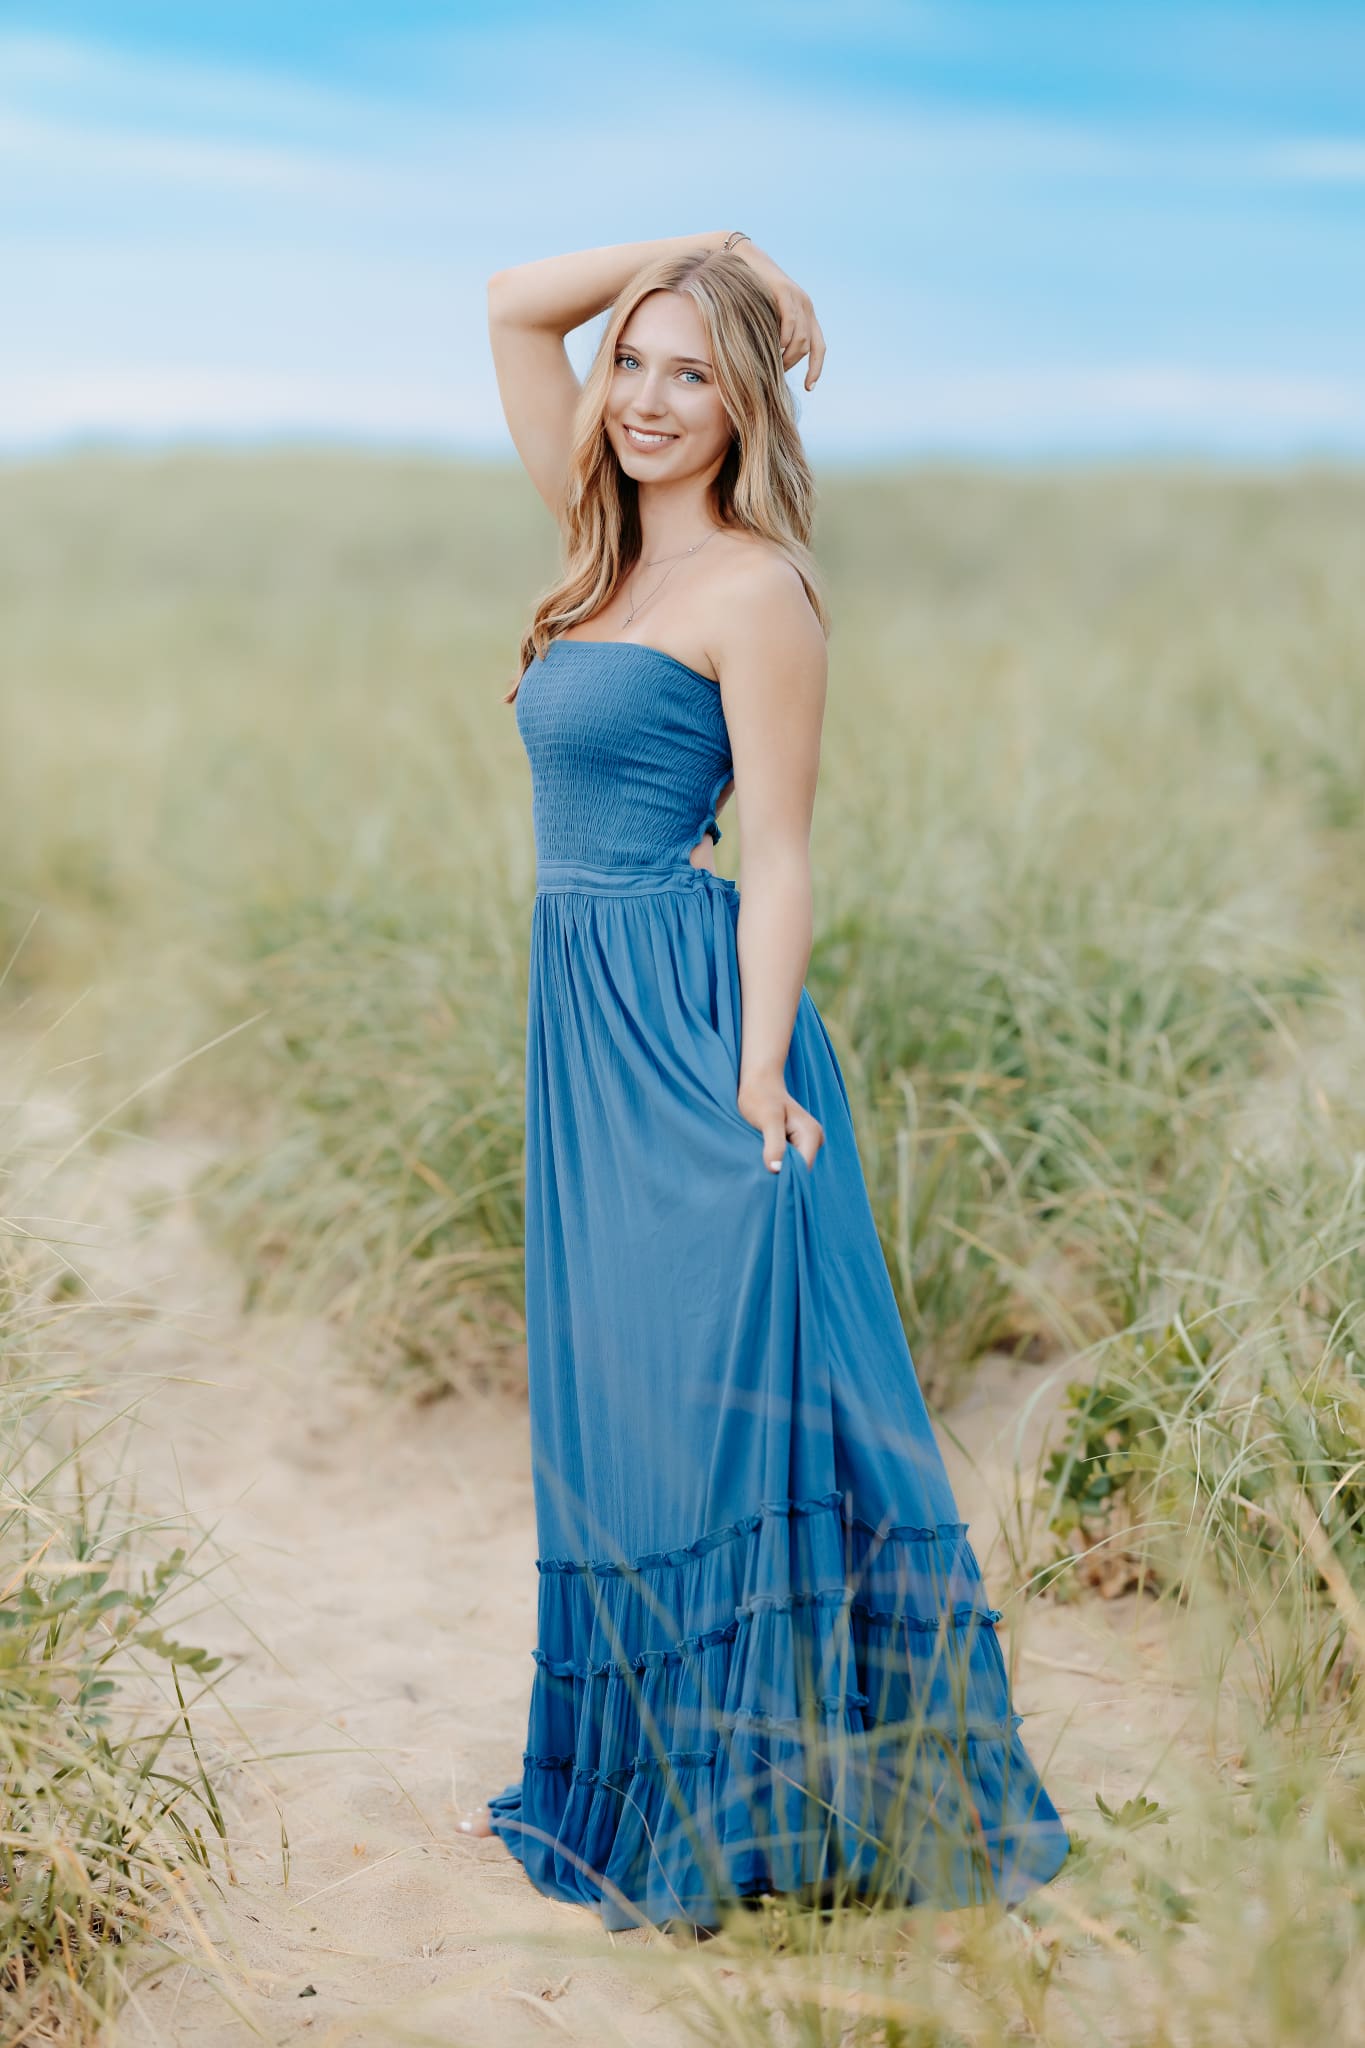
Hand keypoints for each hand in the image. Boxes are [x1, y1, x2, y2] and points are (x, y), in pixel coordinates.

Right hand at [730, 244, 825, 390]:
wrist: (743, 259)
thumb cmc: (752, 292)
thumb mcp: (768, 317)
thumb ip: (777, 335)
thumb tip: (775, 363)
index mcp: (807, 315)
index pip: (819, 347)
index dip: (816, 369)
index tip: (809, 387)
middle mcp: (807, 307)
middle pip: (807, 347)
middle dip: (792, 364)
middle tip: (776, 372)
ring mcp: (797, 298)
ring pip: (800, 338)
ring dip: (787, 355)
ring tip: (772, 361)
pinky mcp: (784, 291)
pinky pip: (790, 321)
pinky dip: (784, 338)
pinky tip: (774, 347)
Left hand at [737, 1078, 824, 1172]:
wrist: (759, 1081)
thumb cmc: (760, 1096)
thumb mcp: (767, 1120)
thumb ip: (774, 1144)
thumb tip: (776, 1171)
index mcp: (811, 1134)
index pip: (803, 1168)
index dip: (785, 1175)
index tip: (764, 1174)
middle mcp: (815, 1139)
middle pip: (800, 1170)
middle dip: (781, 1171)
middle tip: (758, 1164)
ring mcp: (808, 1141)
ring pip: (794, 1166)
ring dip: (778, 1165)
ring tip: (760, 1155)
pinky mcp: (798, 1142)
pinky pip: (790, 1160)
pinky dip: (777, 1160)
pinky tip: (764, 1152)